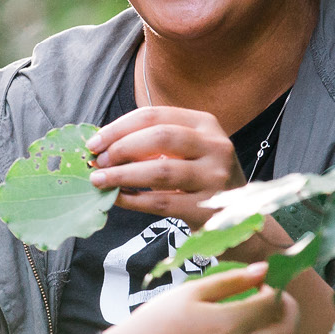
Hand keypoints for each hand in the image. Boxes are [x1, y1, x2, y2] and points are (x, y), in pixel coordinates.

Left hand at [86, 106, 243, 225]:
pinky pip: (163, 202)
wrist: (238, 218)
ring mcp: (215, 178)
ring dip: (124, 175)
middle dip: (122, 148)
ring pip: (161, 171)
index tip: (95, 142)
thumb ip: (155, 143)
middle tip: (99, 162)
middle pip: (161, 137)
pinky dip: (135, 201)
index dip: (120, 127)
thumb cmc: (202, 179)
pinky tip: (118, 199)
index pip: (155, 115)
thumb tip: (104, 144)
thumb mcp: (189, 151)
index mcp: (206, 124)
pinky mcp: (209, 208)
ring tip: (100, 181)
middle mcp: (215, 146)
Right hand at [104, 262, 298, 333]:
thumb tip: (263, 269)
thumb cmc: (161, 318)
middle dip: (291, 311)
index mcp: (228, 323)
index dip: (274, 287)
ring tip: (272, 319)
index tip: (263, 279)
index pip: (271, 304)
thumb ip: (231, 280)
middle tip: (277, 298)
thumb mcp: (193, 291)